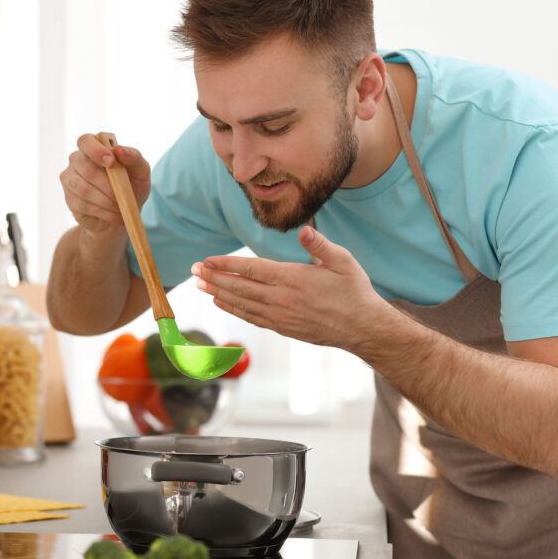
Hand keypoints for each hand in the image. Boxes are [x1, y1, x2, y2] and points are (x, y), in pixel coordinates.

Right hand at [60, 133, 150, 235]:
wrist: (124, 212)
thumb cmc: (133, 184)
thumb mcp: (141, 171)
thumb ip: (134, 157)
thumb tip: (120, 150)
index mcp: (94, 146)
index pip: (86, 141)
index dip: (96, 151)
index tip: (111, 162)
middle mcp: (77, 159)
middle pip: (86, 168)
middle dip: (107, 184)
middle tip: (122, 195)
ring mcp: (70, 178)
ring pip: (83, 189)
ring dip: (106, 200)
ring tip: (121, 207)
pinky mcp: (69, 198)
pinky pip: (83, 204)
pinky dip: (103, 212)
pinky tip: (114, 214)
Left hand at [191, 226, 391, 351]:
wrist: (363, 328)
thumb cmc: (354, 291)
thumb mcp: (343, 261)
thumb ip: (321, 245)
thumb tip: (304, 230)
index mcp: (294, 279)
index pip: (252, 269)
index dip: (227, 264)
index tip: (207, 260)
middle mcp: (283, 299)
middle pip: (241, 287)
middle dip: (214, 278)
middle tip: (194, 271)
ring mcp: (281, 316)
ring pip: (243, 304)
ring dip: (219, 294)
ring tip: (200, 286)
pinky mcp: (283, 328)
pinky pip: (252, 317)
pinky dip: (234, 310)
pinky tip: (222, 303)